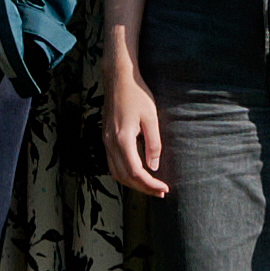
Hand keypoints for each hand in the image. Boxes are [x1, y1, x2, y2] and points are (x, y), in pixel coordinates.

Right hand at [104, 49, 169, 202]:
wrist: (118, 78)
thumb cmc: (137, 95)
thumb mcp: (151, 118)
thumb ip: (153, 144)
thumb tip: (154, 167)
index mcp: (122, 139)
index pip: (135, 172)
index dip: (150, 184)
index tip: (164, 188)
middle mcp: (110, 143)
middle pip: (124, 177)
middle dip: (143, 188)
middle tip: (161, 192)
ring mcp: (105, 141)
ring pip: (116, 173)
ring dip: (132, 183)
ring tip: (150, 186)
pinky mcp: (105, 138)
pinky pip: (112, 164)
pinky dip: (124, 174)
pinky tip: (136, 174)